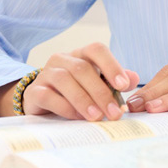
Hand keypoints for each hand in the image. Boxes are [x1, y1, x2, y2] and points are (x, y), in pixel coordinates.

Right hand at [21, 42, 139, 120]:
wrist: (42, 100)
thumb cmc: (76, 89)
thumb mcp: (97, 83)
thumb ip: (115, 80)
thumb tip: (133, 78)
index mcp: (81, 54)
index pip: (97, 50)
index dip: (111, 65)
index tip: (124, 85)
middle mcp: (62, 59)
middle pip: (83, 69)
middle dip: (101, 92)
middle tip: (114, 113)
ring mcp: (46, 73)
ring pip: (65, 80)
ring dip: (84, 100)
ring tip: (97, 116)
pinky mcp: (34, 91)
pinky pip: (48, 96)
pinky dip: (66, 107)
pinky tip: (77, 117)